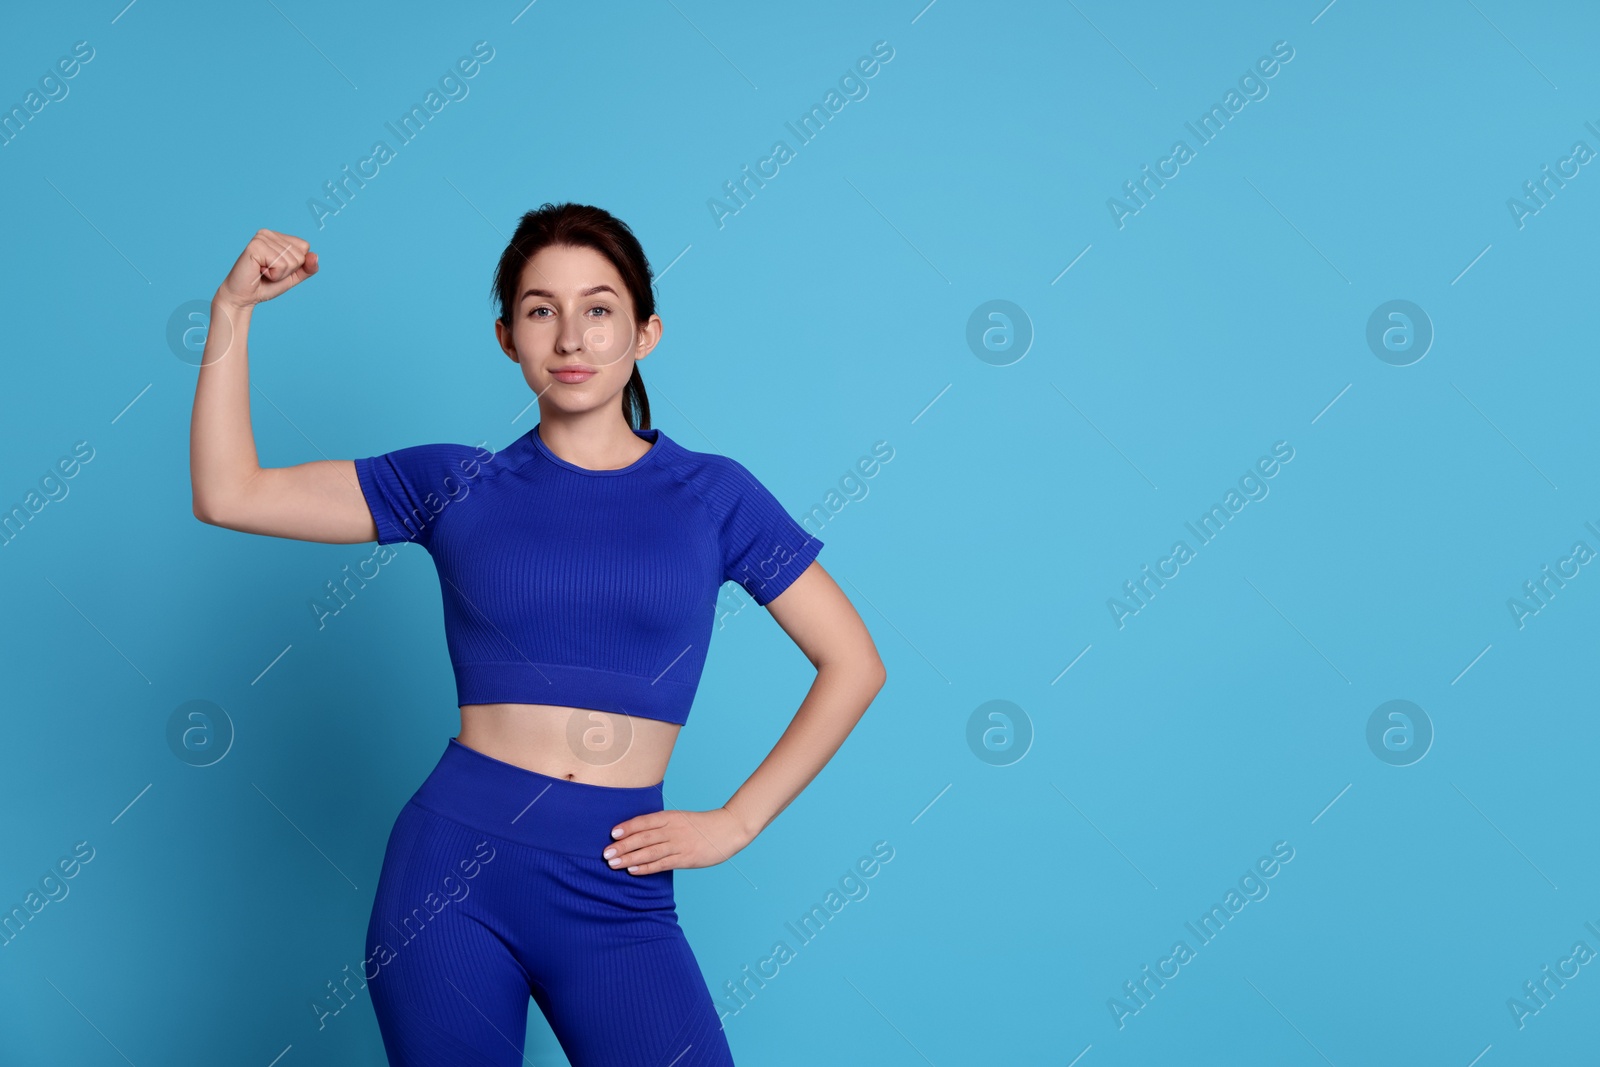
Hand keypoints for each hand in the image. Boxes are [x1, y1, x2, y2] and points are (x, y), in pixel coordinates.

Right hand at [217, 228, 318, 309]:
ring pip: (291, 260)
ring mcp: (261, 238)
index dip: (296, 265)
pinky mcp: (255, 246)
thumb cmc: (266, 285)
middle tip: (269, 272)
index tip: (277, 268)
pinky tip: (259, 271)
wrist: (244, 297)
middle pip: (299, 254)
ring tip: (263, 272)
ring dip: (279, 273)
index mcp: (277, 236)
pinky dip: (274, 274)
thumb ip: (308, 267)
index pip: (305, 247)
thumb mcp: (293, 276)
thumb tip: (314, 256)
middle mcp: (268, 233)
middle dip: (288, 270)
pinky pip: (280, 264)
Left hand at [603, 807, 751, 874]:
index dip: (627, 827)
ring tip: (613, 863)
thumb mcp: (680, 819)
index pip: (644, 821)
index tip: (611, 834)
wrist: (728, 829)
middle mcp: (672, 829)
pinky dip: (646, 868)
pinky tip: (633, 871)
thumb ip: (662, 825)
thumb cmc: (701, 825)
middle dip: (622, 846)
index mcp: (670, 817)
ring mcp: (679, 844)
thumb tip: (638, 834)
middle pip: (643, 838)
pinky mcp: (686, 858)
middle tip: (605, 853)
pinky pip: (662, 864)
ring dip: (629, 858)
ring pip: (649, 852)